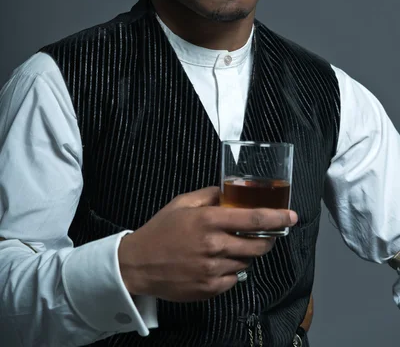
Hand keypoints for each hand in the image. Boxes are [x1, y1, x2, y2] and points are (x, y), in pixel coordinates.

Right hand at [118, 186, 297, 301]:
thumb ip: (209, 194)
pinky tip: (218, 261)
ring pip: (247, 261)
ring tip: (229, 246)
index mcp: (209, 220)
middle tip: (264, 233)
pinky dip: (232, 269)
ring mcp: (213, 270)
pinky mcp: (210, 289)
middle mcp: (215, 246)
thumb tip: (231, 190)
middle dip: (267, 237)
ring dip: (246, 252)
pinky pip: (234, 278)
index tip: (292, 217)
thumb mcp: (182, 203)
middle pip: (258, 244)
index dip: (277, 217)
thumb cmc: (160, 230)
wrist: (138, 264)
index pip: (254, 218)